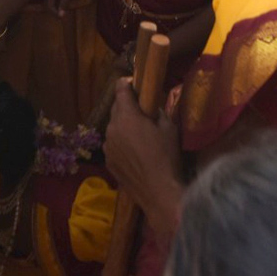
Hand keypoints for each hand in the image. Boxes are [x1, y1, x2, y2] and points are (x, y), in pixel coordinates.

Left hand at [103, 80, 183, 236]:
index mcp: (126, 116)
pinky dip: (121, 143)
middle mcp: (112, 128)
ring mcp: (107, 146)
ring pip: (113, 128)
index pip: (120, 89)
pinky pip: (113, 145)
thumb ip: (158, 113)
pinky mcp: (108, 161)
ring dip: (123, 126)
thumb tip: (152, 109)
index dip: (127, 83)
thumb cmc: (166, 157)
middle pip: (116, 108)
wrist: (158, 192)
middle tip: (141, 111)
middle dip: (126, 105)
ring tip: (139, 135)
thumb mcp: (169, 129)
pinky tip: (134, 153)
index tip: (134, 83)